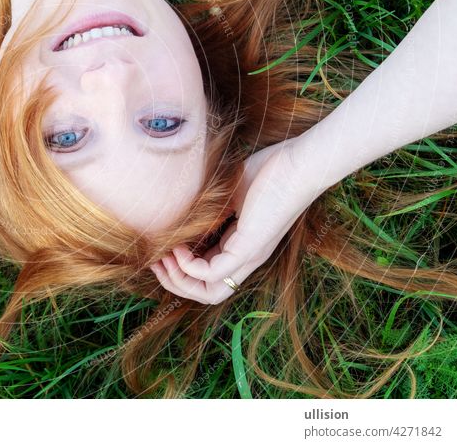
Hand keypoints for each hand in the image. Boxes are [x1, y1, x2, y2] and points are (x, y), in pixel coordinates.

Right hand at [150, 136, 321, 303]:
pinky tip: (179, 248)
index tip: (161, 250)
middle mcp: (245, 258)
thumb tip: (176, 207)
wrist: (300, 164)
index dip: (180, 269)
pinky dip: (189, 266)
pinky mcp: (249, 247)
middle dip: (175, 283)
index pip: (208, 274)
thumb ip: (206, 205)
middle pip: (207, 294)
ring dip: (180, 281)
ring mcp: (248, 256)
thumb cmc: (270, 170)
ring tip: (163, 260)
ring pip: (210, 293)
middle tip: (156, 262)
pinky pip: (212, 274)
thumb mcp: (227, 191)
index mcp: (241, 245)